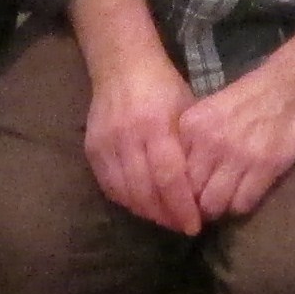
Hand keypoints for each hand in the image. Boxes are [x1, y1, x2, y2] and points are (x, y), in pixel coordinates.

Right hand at [81, 51, 204, 235]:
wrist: (122, 66)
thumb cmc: (163, 87)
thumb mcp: (186, 112)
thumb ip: (190, 149)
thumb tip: (202, 191)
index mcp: (156, 125)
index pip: (169, 177)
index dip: (181, 207)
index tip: (194, 226)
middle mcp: (127, 136)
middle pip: (145, 191)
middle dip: (165, 216)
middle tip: (181, 227)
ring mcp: (105, 143)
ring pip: (124, 193)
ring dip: (146, 212)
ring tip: (164, 220)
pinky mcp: (91, 149)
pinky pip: (108, 186)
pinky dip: (126, 201)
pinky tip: (142, 206)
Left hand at [177, 28, 294, 221]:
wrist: (291, 87)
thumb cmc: (249, 98)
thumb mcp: (209, 111)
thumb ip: (193, 140)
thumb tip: (181, 176)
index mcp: (191, 126)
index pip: (175, 172)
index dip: (181, 188)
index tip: (189, 193)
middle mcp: (210, 142)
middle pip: (192, 193)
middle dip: (198, 204)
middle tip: (207, 204)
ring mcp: (237, 156)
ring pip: (215, 204)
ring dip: (220, 208)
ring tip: (226, 202)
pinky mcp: (265, 167)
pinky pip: (243, 203)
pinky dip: (242, 205)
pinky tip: (246, 195)